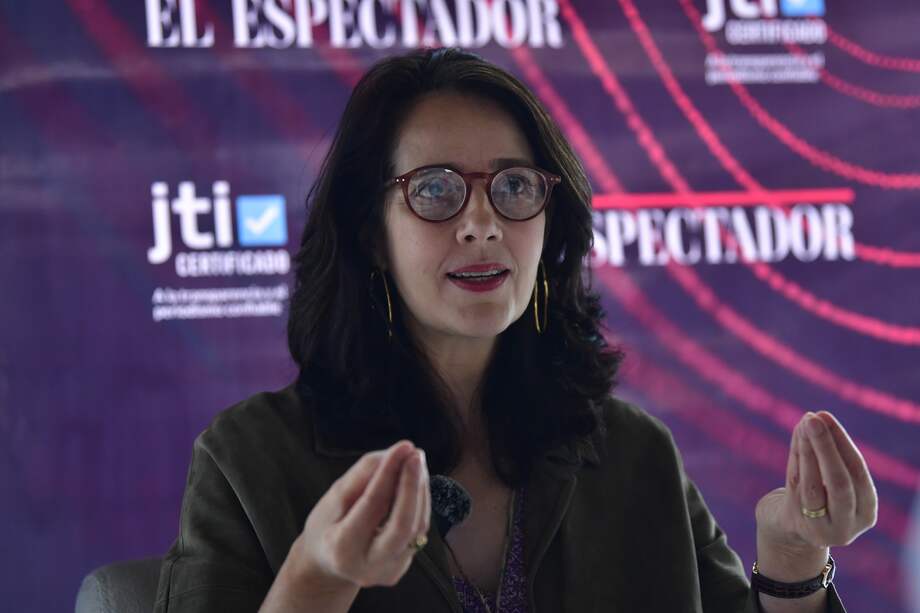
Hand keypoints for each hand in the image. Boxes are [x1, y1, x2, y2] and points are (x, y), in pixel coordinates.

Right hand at [292, 440, 430, 588]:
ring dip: (419, 490)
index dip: (389, 473)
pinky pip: (418, 530)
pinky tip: (416, 480)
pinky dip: (419, 502)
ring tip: (415, 460)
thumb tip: (396, 454)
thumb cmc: (326, 526)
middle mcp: (370, 566)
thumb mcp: (333, 499)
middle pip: (402, 524)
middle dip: (411, 485)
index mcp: (342, 549)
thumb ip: (362, 476)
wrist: (327, 565)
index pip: (372, 505)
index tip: (402, 446)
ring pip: (416, 527)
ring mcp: (390, 570)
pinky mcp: (403, 566)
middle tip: (415, 454)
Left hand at [755, 411, 877, 552]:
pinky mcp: (799, 525)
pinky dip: (796, 460)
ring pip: (814, 486)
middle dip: (826, 447)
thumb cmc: (817, 496)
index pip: (858, 473)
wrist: (792, 528)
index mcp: (866, 512)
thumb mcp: (829, 478)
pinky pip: (796, 488)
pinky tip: (796, 439)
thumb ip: (823, 451)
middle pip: (839, 482)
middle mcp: (848, 524)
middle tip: (814, 419)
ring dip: (808, 451)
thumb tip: (814, 417)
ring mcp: (822, 527)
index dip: (842, 443)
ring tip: (804, 424)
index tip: (826, 417)